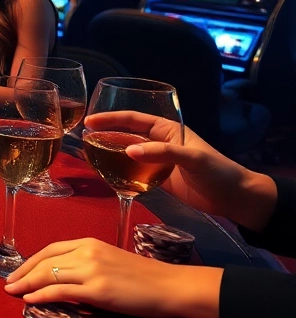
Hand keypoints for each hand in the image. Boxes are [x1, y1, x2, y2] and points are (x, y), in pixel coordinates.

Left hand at [4, 238, 221, 317]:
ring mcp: (91, 270)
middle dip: (22, 272)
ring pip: (48, 275)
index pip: (50, 249)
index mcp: (89, 243)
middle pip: (44, 261)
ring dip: (26, 284)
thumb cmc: (145, 276)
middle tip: (8, 284)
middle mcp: (87, 252)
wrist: (171, 285)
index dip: (30, 261)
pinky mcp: (97, 290)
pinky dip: (41, 295)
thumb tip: (64, 278)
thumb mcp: (110, 261)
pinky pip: (60, 292)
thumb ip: (87, 265)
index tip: (17, 271)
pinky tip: (29, 300)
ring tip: (12, 293)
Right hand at [86, 111, 275, 230]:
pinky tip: (106, 175)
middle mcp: (159, 142)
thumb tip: (128, 151)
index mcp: (167, 130)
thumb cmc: (217, 171)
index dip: (110, 119)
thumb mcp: (191, 158)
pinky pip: (134, 173)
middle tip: (83, 140)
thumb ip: (161, 153)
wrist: (234, 198)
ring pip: (127, 154)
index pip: (133, 119)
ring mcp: (158, 161)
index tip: (89, 122)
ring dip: (109, 154)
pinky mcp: (158, 179)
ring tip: (89, 157)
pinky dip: (119, 173)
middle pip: (126, 135)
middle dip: (105, 136)